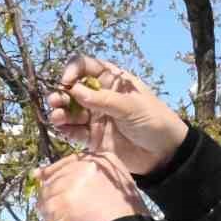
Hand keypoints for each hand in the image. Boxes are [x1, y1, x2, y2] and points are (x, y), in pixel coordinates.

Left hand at [34, 144, 146, 220]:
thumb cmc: (126, 218)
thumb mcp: (119, 187)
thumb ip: (99, 179)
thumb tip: (79, 186)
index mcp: (105, 160)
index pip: (73, 160)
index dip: (58, 170)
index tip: (44, 176)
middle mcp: (88, 164)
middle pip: (58, 173)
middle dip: (52, 189)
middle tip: (49, 203)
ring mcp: (73, 180)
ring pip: (48, 189)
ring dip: (48, 204)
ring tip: (55, 218)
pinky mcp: (61, 199)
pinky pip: (45, 205)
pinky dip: (48, 216)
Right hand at [44, 55, 188, 176]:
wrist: (165, 153)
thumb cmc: (154, 120)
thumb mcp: (131, 106)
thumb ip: (103, 99)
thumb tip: (74, 90)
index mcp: (112, 81)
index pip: (86, 67)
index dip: (73, 70)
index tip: (67, 81)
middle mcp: (99, 96)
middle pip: (73, 89)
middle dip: (61, 93)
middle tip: (55, 101)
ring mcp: (95, 117)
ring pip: (70, 111)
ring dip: (59, 112)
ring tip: (56, 116)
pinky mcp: (93, 138)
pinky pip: (74, 131)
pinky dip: (65, 129)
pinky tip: (62, 128)